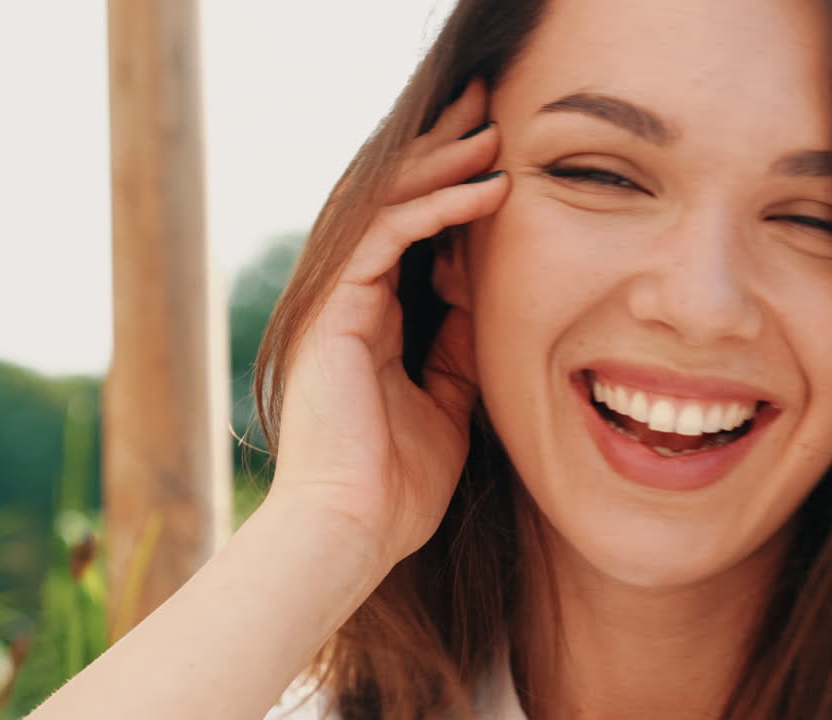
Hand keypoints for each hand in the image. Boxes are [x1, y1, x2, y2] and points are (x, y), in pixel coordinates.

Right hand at [266, 79, 508, 572]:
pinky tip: (485, 188)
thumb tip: (484, 300)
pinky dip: (437, 207)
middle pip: (392, 201)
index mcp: (370, 320)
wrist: (353, 530)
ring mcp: (336, 301)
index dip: (448, 188)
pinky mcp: (334, 308)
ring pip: (384, 204)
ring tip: (491, 129)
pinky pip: (387, 235)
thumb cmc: (396, 484)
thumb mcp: (447, 402)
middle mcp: (347, 299)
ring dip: (440, 163)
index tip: (498, 157)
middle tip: (485, 107)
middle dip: (439, 151)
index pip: (409, 233)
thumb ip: (457, 348)